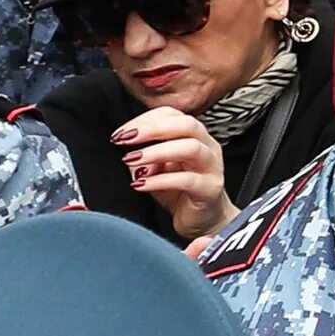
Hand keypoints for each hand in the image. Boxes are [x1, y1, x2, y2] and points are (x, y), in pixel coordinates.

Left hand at [116, 107, 235, 240]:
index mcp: (195, 136)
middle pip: (186, 125)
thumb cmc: (180, 191)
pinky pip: (187, 180)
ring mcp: (212, 168)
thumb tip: (131, 153)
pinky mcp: (210, 189)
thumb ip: (144, 157)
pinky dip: (159, 180)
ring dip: (156, 151)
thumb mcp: (156, 169)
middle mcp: (208, 147)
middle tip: (125, 139)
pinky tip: (140, 184)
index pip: (172, 115)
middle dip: (151, 129)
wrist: (203, 219)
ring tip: (133, 159)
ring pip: (191, 148)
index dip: (145, 119)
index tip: (121, 132)